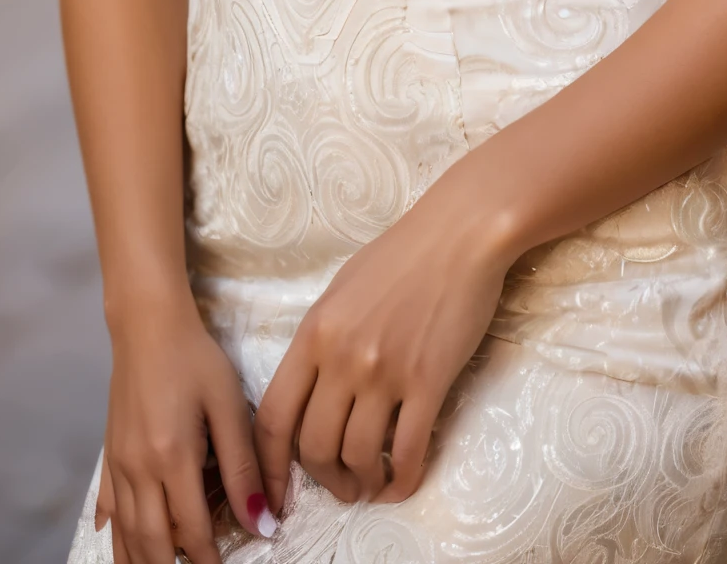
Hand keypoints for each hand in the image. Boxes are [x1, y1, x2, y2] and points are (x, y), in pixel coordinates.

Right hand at [97, 290, 271, 563]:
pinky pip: (108, 507)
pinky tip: (118, 541)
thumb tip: (263, 521)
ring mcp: (118, 464)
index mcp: (172, 459)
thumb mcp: (228, 405)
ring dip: (142, 560)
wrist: (147, 324)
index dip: (210, 559)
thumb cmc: (194, 358)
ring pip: (126, 533)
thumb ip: (244, 466)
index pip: (192, 530)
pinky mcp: (109, 454)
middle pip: (152, 542)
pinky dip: (116, 534)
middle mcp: (139, 470)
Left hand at [254, 180, 512, 512]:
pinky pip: (408, 450)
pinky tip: (402, 483)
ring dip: (362, 482)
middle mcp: (341, 358)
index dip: (267, 466)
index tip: (273, 491)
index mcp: (313, 333)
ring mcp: (385, 372)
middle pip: (314, 446)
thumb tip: (312, 389)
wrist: (459, 235)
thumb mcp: (341, 290)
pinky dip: (403, 479)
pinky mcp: (428, 382)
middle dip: (323, 480)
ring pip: (358, 455)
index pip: (273, 417)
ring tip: (370, 485)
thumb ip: (321, 340)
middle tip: (339, 488)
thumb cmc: (401, 255)